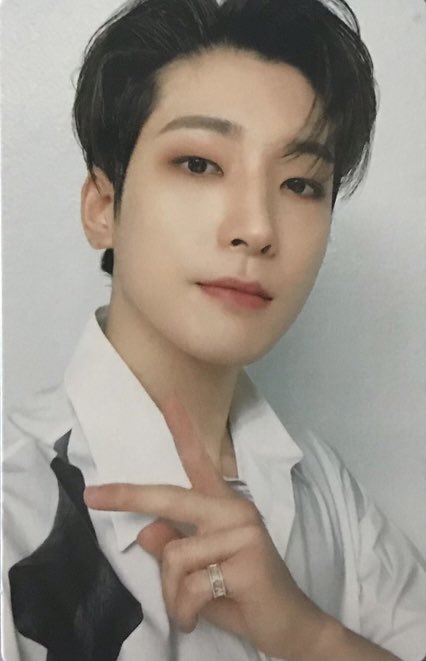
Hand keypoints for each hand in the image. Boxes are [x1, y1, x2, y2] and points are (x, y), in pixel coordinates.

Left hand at [84, 395, 396, 659]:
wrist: (289, 625)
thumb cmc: (242, 594)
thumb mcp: (198, 572)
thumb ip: (175, 548)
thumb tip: (146, 531)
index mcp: (224, 507)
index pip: (199, 463)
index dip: (183, 430)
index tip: (169, 399)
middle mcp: (234, 510)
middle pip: (170, 498)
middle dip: (128, 496)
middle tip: (91, 496)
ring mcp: (243, 532)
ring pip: (174, 557)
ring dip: (173, 595)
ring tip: (190, 610)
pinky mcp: (247, 560)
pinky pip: (191, 587)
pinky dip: (186, 612)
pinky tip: (199, 619)